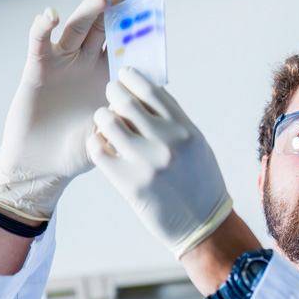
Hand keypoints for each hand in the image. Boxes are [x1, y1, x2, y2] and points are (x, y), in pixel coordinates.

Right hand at [0, 0, 133, 219]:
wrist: (46, 165)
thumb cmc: (81, 150)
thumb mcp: (112, 131)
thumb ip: (127, 113)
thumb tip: (147, 97)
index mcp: (110, 76)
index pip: (126, 45)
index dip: (137, 27)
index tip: (151, 8)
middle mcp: (88, 64)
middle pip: (104, 29)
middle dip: (117, 10)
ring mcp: (63, 63)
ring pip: (77, 29)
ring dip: (89, 12)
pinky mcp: (38, 69)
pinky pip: (40, 44)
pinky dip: (43, 28)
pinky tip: (50, 15)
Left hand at [87, 68, 232, 257]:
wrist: (203, 223)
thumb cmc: (200, 181)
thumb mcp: (195, 144)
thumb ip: (173, 120)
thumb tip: (146, 93)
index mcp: (185, 129)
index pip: (152, 90)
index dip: (133, 78)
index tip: (126, 75)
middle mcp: (166, 141)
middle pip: (126, 102)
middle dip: (113, 92)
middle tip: (110, 93)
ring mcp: (146, 162)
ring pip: (108, 122)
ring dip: (103, 117)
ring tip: (105, 120)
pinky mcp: (129, 183)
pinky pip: (98, 151)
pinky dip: (96, 142)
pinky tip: (101, 143)